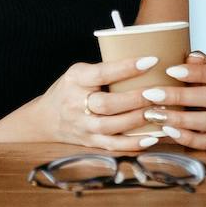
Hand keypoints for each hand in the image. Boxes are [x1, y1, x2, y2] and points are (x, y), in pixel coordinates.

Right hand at [28, 57, 174, 151]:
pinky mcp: (90, 142)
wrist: (45, 119)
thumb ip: (106, 69)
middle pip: (107, 104)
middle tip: (160, 92)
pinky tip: (152, 138)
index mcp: (75, 79)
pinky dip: (133, 144)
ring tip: (160, 113)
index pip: (102, 73)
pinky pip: (113, 146)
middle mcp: (76, 104)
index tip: (151, 60)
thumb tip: (147, 61)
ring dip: (138, 121)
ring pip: (111, 127)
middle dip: (136, 99)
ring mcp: (83, 126)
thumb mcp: (80, 72)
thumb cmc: (71, 89)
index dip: (126, 67)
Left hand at [140, 51, 205, 149]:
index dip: (195, 72)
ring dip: (179, 119)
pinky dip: (186, 137)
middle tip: (152, 94)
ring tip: (154, 115)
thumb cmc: (203, 85)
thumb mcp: (202, 69)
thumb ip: (197, 64)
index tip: (169, 70)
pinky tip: (167, 131)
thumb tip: (191, 57)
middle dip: (179, 96)